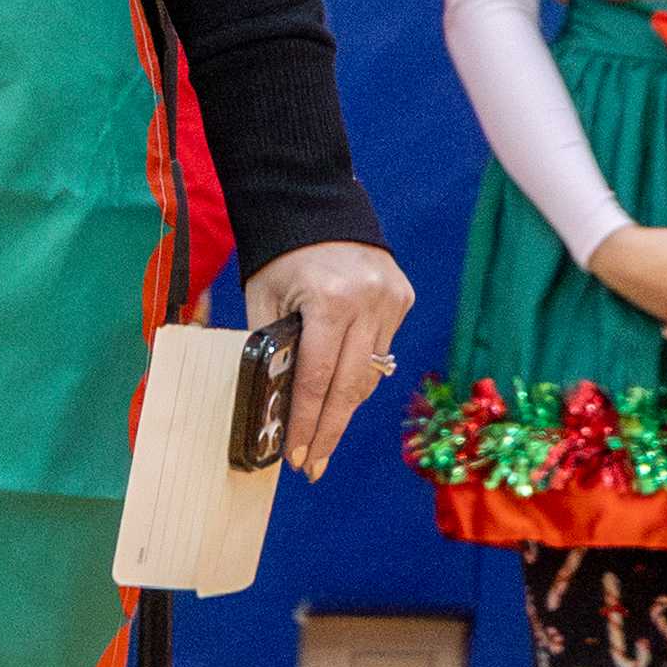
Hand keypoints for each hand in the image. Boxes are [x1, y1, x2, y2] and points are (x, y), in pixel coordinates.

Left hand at [245, 239, 413, 479]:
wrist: (313, 200)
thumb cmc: (278, 255)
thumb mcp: (263, 299)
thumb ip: (271, 348)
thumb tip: (273, 406)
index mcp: (329, 299)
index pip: (317, 377)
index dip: (307, 422)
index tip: (297, 457)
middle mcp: (368, 301)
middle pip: (350, 386)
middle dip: (329, 430)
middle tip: (313, 466)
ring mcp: (391, 299)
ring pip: (370, 373)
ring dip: (346, 408)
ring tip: (324, 440)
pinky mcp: (404, 296)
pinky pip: (381, 349)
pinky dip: (360, 372)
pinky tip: (342, 394)